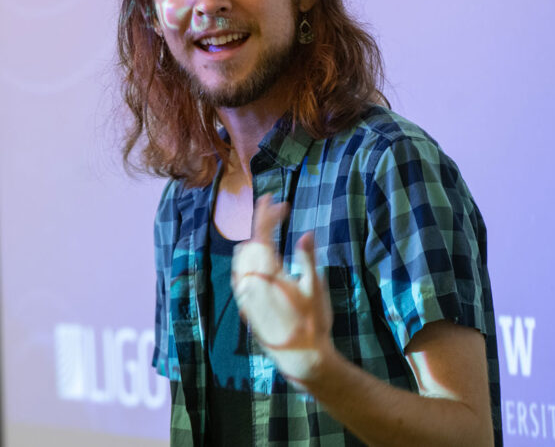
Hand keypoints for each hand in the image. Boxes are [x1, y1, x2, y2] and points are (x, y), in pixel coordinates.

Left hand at [231, 195, 334, 388]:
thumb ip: (307, 258)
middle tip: (279, 215)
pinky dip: (248, 262)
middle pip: (249, 242)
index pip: (261, 234)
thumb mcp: (315, 288)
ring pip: (240, 258)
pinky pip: (239, 275)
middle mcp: (250, 282)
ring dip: (253, 243)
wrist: (300, 357)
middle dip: (262, 226)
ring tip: (270, 237)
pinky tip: (262, 264)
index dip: (265, 213)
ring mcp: (244, 295)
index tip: (271, 199)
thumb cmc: (313, 322)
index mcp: (268, 273)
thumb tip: (306, 234)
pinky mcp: (244, 306)